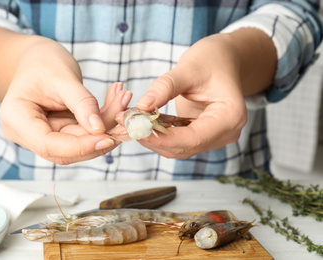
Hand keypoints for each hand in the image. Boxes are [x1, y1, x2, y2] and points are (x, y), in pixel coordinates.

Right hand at [0, 37, 131, 163]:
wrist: (36, 58)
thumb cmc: (42, 62)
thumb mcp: (62, 77)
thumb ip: (81, 104)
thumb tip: (100, 130)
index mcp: (16, 120)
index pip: (48, 145)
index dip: (79, 146)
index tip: (107, 139)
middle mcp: (27, 134)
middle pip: (67, 148)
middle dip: (100, 136)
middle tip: (126, 119)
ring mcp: (44, 135)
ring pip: (80, 142)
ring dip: (106, 126)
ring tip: (123, 101)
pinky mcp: (60, 132)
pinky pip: (84, 132)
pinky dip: (103, 120)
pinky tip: (117, 102)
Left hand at [130, 29, 275, 158]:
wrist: (223, 59)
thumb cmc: (211, 59)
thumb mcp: (188, 68)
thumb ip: (165, 87)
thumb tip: (142, 106)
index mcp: (230, 117)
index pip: (193, 138)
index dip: (162, 138)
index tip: (136, 130)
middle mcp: (225, 133)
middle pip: (184, 147)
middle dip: (152, 139)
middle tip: (123, 126)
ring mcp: (214, 136)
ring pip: (178, 148)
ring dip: (152, 138)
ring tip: (127, 124)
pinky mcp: (202, 134)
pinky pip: (177, 140)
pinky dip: (158, 134)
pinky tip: (140, 123)